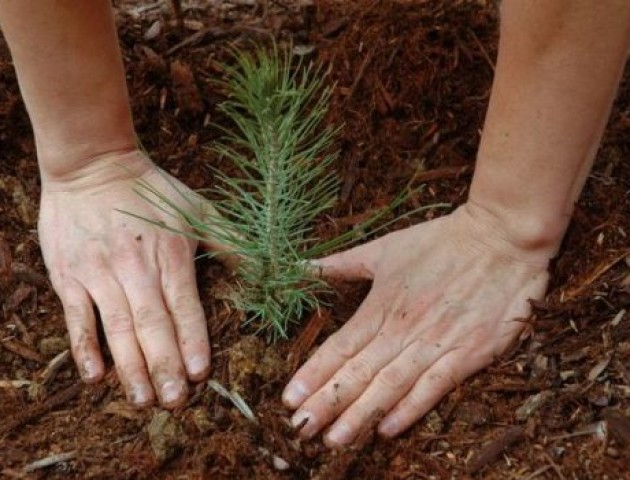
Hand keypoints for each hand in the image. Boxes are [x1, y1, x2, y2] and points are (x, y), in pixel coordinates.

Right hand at [39, 149, 213, 407]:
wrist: (92, 165)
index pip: (185, 305)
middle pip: (152, 324)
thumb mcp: (198, 209)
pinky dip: (85, 347)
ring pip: (117, 328)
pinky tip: (96, 377)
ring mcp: (100, 273)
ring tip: (143, 400)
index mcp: (170, 254)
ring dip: (131, 367)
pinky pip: (77, 317)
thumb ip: (231, 241)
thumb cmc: (152, 190)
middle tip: (175, 402)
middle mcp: (135, 267)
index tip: (200, 374)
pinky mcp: (70, 275)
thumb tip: (269, 265)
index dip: (192, 341)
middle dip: (164, 366)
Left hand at [282, 202, 550, 444]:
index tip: (288, 398)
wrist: (501, 238)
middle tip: (300, 429)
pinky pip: (434, 387)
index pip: (339, 347)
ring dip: (360, 414)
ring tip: (334, 440)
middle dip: (327, 403)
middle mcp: (403, 329)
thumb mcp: (385, 248)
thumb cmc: (440, 241)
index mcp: (381, 305)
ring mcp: (436, 343)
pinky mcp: (468, 353)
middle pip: (358, 373)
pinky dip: (410, 409)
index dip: (313, 374)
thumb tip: (302, 267)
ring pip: (390, 385)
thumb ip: (342, 263)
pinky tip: (387, 429)